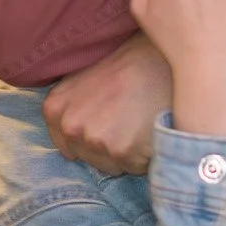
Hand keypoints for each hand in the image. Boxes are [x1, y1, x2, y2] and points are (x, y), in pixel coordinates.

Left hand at [43, 36, 172, 176]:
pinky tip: (153, 130)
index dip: (94, 136)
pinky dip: (146, 156)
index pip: (68, 145)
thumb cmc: (133, 63)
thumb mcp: (88, 74)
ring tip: (142, 123)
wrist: (170, 57)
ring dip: (127, 153)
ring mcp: (95, 139)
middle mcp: (71, 125)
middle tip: (131, 117)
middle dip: (109, 146)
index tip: (110, 122)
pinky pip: (134, 167)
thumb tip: (71, 131)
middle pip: (90, 158)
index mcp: (55, 108)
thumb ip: (72, 105)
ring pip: (112, 166)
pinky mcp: (122, 152)